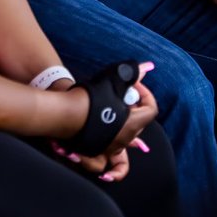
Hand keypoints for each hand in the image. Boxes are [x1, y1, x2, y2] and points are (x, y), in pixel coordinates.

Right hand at [52, 65, 157, 180]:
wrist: (64, 114)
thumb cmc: (89, 99)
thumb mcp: (112, 81)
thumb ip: (130, 75)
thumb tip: (147, 67)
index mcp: (133, 124)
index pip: (151, 109)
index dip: (145, 94)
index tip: (132, 86)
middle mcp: (125, 139)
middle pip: (139, 121)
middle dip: (134, 106)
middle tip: (121, 94)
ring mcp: (110, 147)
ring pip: (125, 131)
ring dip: (122, 117)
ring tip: (109, 104)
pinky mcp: (97, 149)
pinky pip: (110, 139)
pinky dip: (109, 127)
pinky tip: (98, 115)